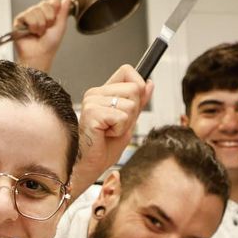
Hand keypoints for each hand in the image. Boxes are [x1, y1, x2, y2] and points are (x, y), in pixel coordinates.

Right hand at [12, 0, 72, 72]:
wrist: (40, 54)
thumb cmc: (50, 44)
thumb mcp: (61, 26)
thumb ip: (64, 11)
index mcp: (49, 12)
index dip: (55, 6)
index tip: (55, 18)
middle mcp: (38, 12)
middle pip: (45, 3)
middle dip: (49, 18)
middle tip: (47, 28)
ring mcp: (28, 15)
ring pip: (35, 9)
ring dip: (40, 24)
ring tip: (39, 33)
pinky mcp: (19, 20)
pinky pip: (27, 15)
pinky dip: (32, 26)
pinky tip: (31, 32)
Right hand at [70, 64, 153, 194]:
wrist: (88, 167)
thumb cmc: (102, 148)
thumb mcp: (127, 122)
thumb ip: (138, 102)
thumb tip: (149, 83)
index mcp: (102, 92)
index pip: (127, 71)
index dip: (138, 85)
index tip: (134, 104)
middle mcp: (95, 93)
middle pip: (134, 88)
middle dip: (133, 112)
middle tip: (116, 126)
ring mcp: (92, 101)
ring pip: (130, 104)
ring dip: (125, 124)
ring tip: (109, 132)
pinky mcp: (92, 113)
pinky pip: (122, 117)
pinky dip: (119, 131)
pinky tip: (105, 135)